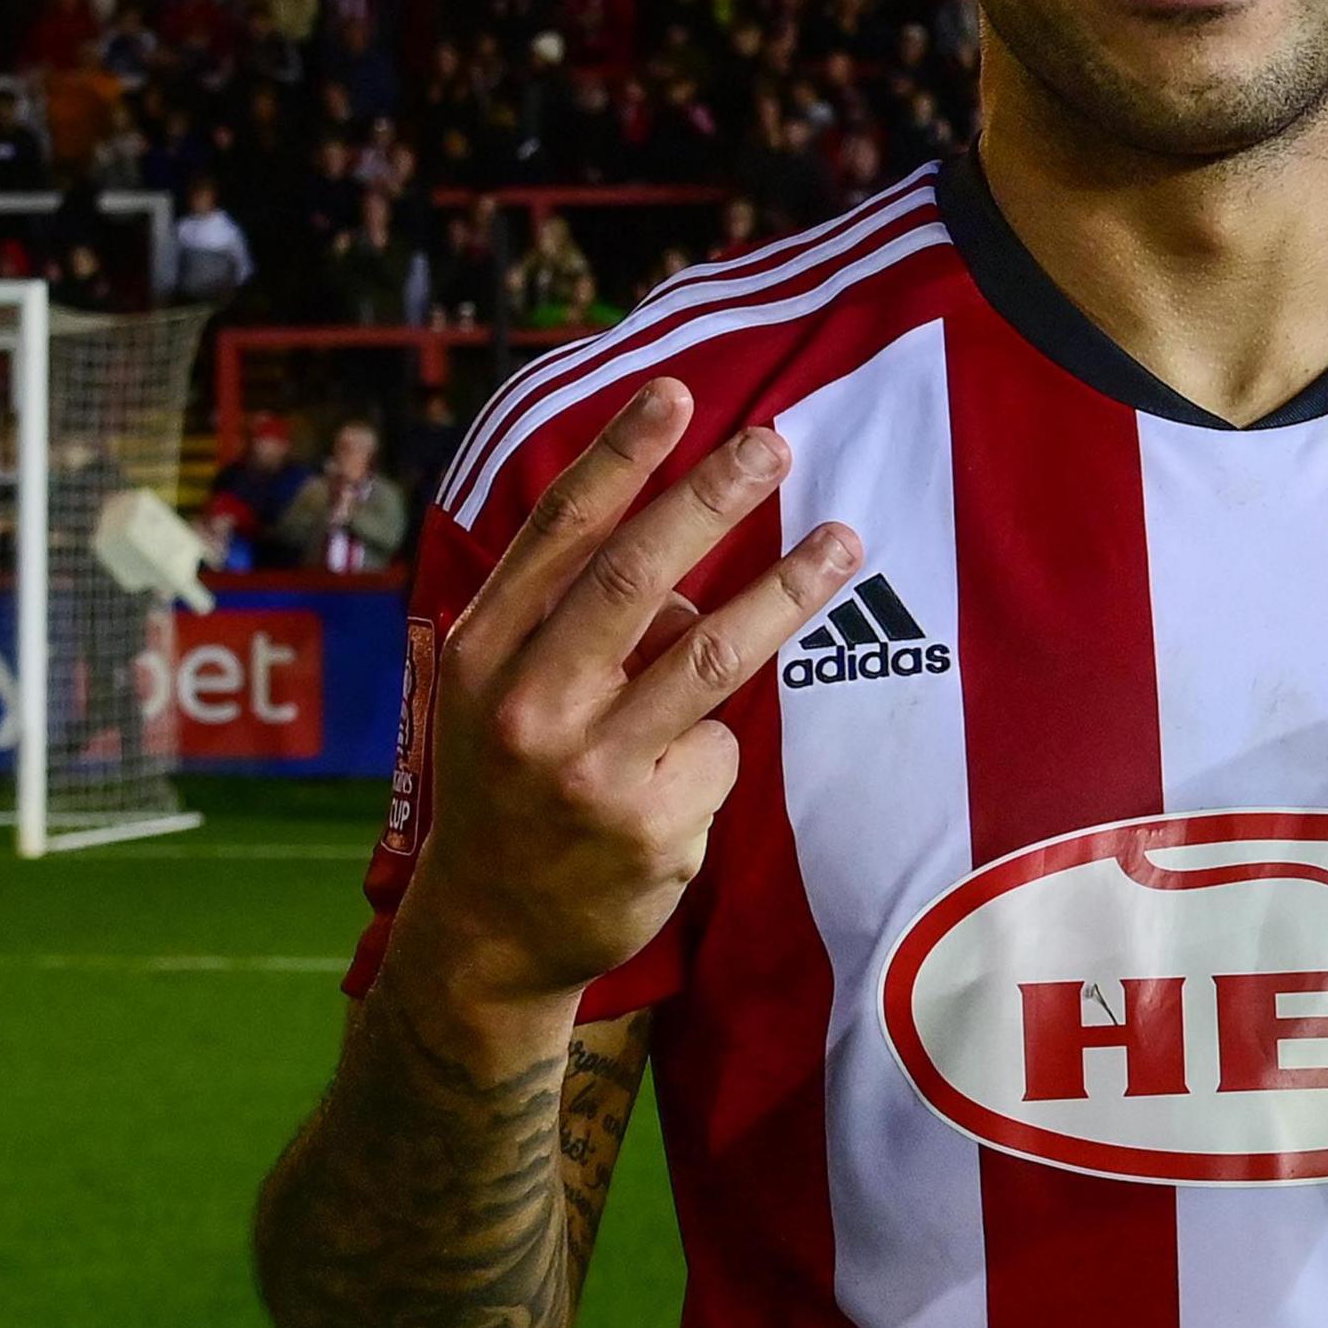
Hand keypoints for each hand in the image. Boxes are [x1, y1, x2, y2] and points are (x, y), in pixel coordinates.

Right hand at [391, 378, 859, 1010]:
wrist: (488, 934)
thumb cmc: (509, 784)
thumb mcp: (503, 694)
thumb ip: (571, 624)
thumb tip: (689, 573)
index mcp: (485, 651)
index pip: (557, 534)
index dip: (618, 457)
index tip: (674, 393)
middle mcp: (527, 703)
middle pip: (637, 577)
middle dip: (710, 498)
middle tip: (773, 443)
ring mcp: (587, 768)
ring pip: (709, 656)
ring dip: (786, 591)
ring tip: (842, 541)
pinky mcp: (645, 826)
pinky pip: (718, 753)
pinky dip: (713, 756)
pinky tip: (674, 788)